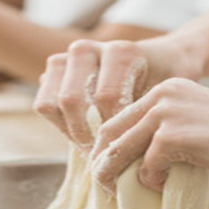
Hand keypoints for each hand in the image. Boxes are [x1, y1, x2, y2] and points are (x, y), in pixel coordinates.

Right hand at [33, 36, 195, 148]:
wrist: (157, 61)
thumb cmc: (164, 84)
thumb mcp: (165, 99)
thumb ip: (148, 117)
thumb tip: (133, 159)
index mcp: (120, 52)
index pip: (106, 99)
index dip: (112, 132)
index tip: (124, 152)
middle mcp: (88, 48)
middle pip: (72, 100)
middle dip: (86, 135)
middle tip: (102, 155)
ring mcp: (66, 57)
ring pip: (52, 103)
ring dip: (70, 131)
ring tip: (92, 146)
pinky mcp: (54, 70)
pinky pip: (44, 104)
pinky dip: (60, 125)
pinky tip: (83, 134)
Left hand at [89, 78, 208, 192]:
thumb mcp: (196, 122)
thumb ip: (166, 131)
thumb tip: (135, 159)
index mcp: (166, 89)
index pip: (120, 117)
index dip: (108, 144)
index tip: (106, 166)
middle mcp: (161, 94)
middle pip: (112, 130)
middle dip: (103, 160)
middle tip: (104, 183)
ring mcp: (166, 112)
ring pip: (120, 147)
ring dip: (115, 173)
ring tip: (116, 191)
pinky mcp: (174, 135)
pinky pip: (146, 165)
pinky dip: (149, 180)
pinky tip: (162, 185)